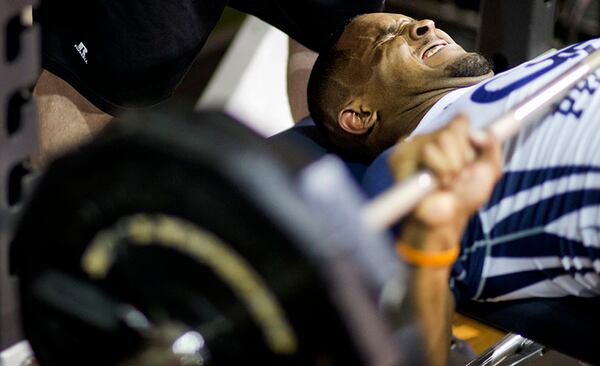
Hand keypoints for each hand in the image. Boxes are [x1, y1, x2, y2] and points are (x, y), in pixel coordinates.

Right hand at [389, 114, 502, 250]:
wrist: (448, 219)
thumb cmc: (465, 195)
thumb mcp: (490, 169)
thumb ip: (491, 144)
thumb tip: (475, 132)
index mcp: (450, 136)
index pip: (460, 120)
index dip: (471, 140)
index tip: (472, 159)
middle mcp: (430, 139)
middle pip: (451, 131)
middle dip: (462, 158)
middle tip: (459, 175)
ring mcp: (414, 148)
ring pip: (439, 140)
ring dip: (451, 167)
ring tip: (448, 182)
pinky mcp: (400, 159)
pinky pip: (427, 152)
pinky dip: (439, 171)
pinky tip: (437, 184)